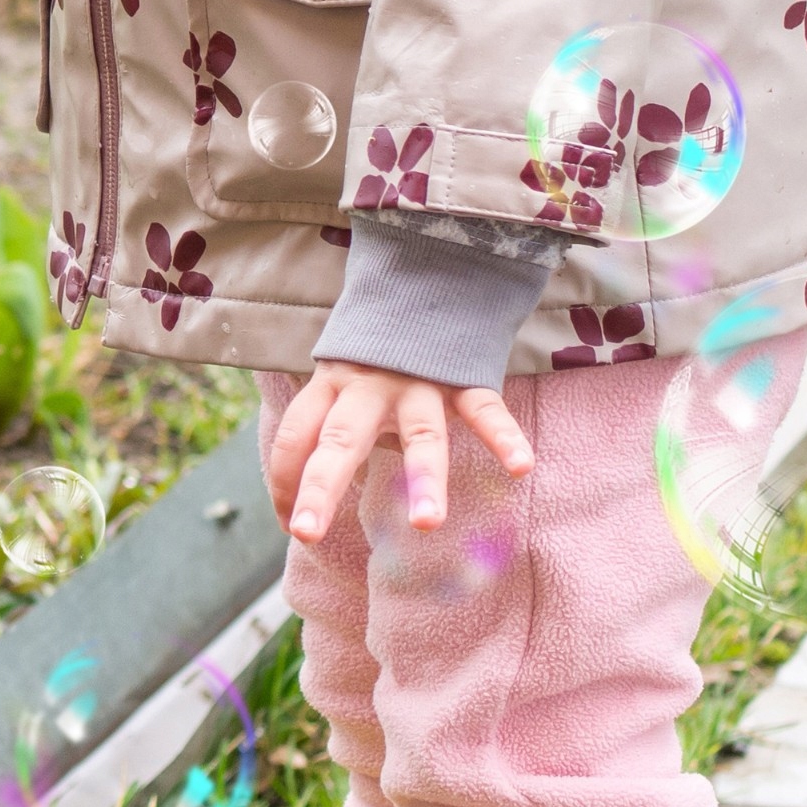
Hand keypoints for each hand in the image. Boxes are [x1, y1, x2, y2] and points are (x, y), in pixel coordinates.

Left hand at [266, 359, 532, 545]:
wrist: (422, 273)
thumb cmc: (376, 346)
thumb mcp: (343, 375)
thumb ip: (335, 425)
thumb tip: (319, 490)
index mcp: (332, 382)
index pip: (297, 433)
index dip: (286, 478)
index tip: (289, 525)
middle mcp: (369, 384)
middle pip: (341, 437)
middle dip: (320, 486)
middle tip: (306, 533)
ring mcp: (417, 381)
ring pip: (420, 433)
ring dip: (423, 478)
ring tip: (425, 524)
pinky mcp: (463, 376)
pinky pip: (484, 409)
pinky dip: (503, 437)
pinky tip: (520, 467)